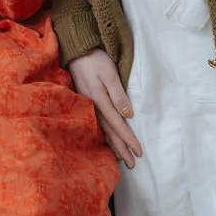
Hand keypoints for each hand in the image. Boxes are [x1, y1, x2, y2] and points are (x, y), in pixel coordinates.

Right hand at [67, 49, 141, 166]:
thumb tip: (128, 115)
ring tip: (123, 159)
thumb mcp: (109, 74)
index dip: (128, 139)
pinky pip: (96, 125)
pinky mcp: (86, 103)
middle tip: (133, 164)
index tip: (139, 152)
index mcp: (100, 100)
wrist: (76, 51)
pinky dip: (103, 137)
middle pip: (110, 133)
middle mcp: (93, 107)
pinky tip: (107, 143)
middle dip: (122, 149)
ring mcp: (87, 106)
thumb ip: (118, 95)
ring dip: (113, 146)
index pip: (117, 125)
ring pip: (102, 131)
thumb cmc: (95, 60)